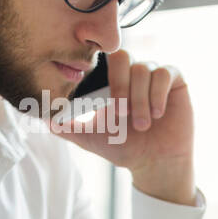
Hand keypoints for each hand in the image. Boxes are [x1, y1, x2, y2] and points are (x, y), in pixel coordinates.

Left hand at [48, 49, 195, 204]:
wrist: (155, 162)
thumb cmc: (124, 148)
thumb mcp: (90, 138)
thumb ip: (66, 127)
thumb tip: (42, 119)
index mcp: (111, 79)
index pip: (102, 59)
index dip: (100, 74)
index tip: (100, 102)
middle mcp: (132, 71)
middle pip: (122, 56)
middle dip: (119, 86)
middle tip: (120, 114)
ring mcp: (153, 73)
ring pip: (143, 69)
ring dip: (139, 99)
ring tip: (141, 125)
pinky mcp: (174, 79)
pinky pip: (164, 72)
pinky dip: (157, 94)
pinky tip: (156, 114)